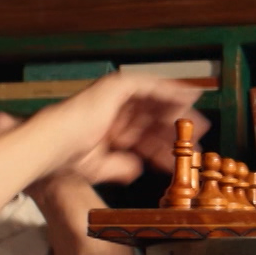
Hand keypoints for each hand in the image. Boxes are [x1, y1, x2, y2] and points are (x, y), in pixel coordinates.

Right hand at [36, 73, 207, 185]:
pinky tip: (190, 97)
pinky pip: (152, 86)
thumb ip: (120, 167)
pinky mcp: (119, 85)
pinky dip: (171, 90)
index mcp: (109, 129)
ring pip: (155, 102)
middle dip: (175, 130)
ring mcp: (115, 96)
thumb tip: (136, 169)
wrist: (56, 143)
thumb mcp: (100, 166)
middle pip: (153, 119)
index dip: (163, 148)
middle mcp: (113, 110)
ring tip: (199, 123)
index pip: (143, 137)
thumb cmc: (69, 157)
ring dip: (178, 112)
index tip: (182, 158)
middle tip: (199, 140)